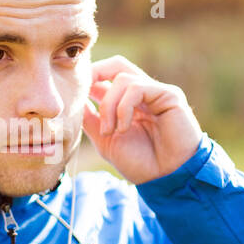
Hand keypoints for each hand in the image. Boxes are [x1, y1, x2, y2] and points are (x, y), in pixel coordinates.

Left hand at [82, 55, 201, 184]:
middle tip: (83, 94)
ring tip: (109, 131)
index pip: (106, 77)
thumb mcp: (106, 140)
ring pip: (122, 78)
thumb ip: (91, 119)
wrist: (166, 179)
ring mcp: (156, 92)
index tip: (73, 98)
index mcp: (128, 103)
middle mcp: (143, 94)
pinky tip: (124, 128)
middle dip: (95, 74)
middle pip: (116, 65)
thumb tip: (73, 100)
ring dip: (109, 105)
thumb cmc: (140, 163)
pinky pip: (137, 88)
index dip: (87, 81)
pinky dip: (124, 108)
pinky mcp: (170, 94)